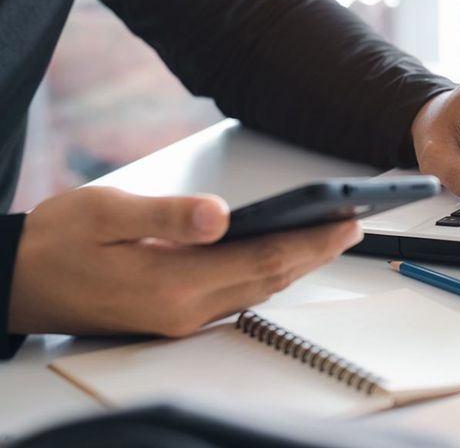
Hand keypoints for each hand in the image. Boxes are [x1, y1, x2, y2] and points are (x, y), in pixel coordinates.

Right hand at [8, 187, 361, 336]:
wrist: (19, 282)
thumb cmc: (57, 243)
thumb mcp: (106, 214)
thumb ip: (166, 216)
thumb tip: (220, 214)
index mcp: (172, 284)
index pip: (262, 258)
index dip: (311, 240)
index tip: (346, 221)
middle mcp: (184, 310)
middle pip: (270, 278)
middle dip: (317, 252)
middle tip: (353, 225)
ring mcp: (181, 319)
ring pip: (257, 289)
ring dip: (297, 263)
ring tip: (328, 236)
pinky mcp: (174, 316)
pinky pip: (237, 295)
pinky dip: (268, 273)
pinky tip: (280, 255)